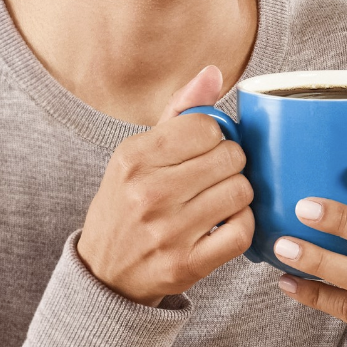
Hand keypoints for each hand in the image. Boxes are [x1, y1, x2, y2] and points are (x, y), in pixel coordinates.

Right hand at [76, 66, 254, 305]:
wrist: (105, 272)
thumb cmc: (126, 204)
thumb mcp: (137, 154)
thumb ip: (178, 112)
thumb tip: (214, 73)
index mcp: (134, 158)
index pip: (206, 126)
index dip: (214, 136)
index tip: (203, 150)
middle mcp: (148, 193)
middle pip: (230, 158)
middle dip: (230, 164)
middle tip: (215, 176)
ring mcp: (168, 231)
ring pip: (241, 193)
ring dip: (238, 194)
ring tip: (219, 199)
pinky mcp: (187, 264)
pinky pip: (242, 232)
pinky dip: (242, 225)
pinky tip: (225, 223)